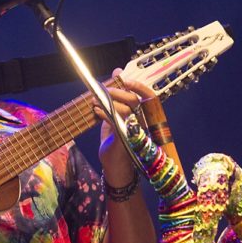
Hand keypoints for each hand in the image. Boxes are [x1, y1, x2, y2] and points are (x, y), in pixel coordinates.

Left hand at [96, 69, 150, 185]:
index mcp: (141, 116)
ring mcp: (134, 131)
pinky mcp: (125, 139)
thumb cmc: (114, 142)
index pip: (147, 96)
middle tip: (103, 89)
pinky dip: (104, 114)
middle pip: (135, 100)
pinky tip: (96, 111)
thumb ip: (114, 99)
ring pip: (126, 110)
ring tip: (94, 101)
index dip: (136, 84)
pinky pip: (116, 122)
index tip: (121, 76)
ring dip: (108, 102)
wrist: (114, 167)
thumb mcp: (113, 117)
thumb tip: (116, 75)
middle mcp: (141, 122)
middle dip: (117, 91)